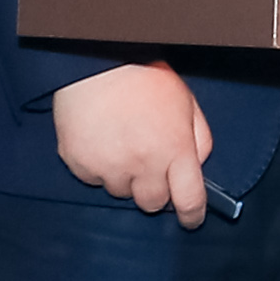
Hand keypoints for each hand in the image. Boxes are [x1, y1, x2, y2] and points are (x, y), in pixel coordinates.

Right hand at [54, 58, 216, 224]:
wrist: (97, 61)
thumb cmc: (146, 78)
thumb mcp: (187, 103)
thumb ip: (199, 140)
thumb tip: (197, 168)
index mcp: (175, 150)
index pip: (189, 200)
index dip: (191, 216)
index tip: (190, 220)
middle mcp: (143, 164)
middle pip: (152, 204)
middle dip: (155, 191)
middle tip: (150, 164)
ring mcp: (109, 167)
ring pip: (121, 192)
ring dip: (125, 177)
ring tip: (122, 141)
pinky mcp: (80, 164)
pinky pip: (93, 179)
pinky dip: (98, 166)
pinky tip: (101, 138)